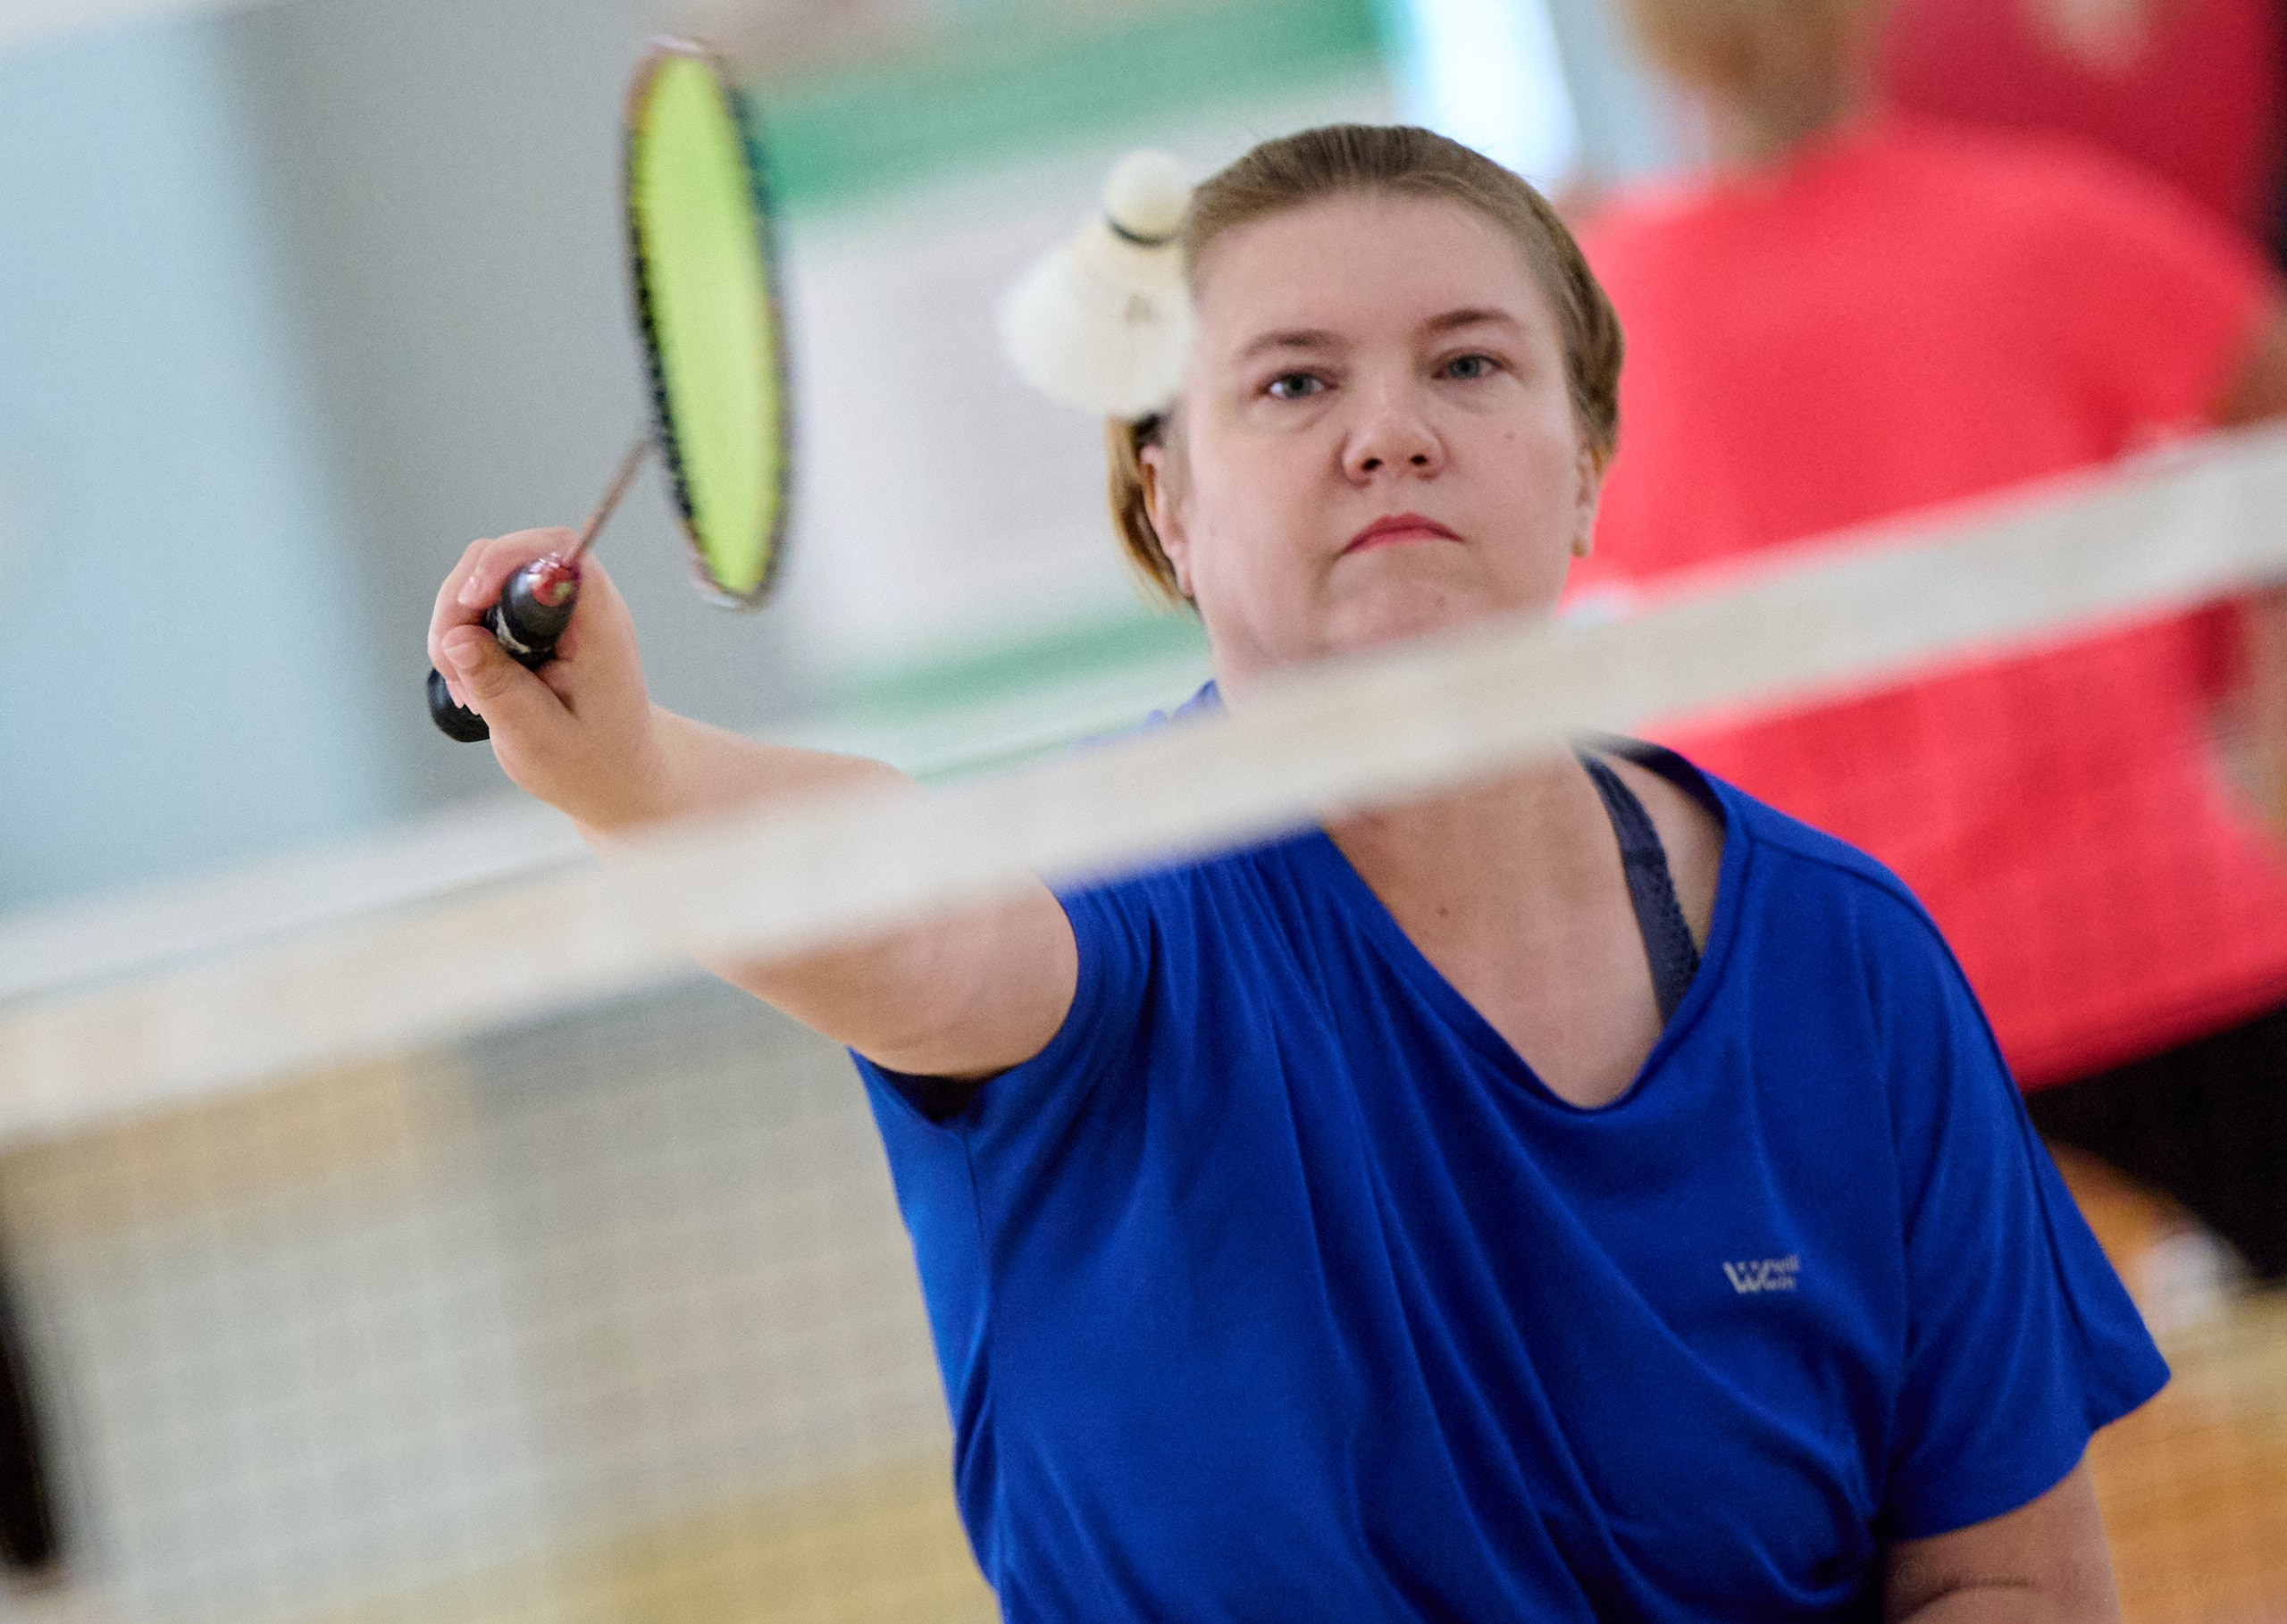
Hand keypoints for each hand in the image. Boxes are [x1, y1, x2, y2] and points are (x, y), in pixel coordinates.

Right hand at [428, 529, 668, 832]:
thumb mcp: (540, 739)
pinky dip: (463, 639)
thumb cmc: (592, 763)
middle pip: (507, 559)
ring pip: (485, 580)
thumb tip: (455, 638)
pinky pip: (485, 607)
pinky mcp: (534, 623)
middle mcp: (581, 606)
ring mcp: (555, 612)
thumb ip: (500, 689)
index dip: (506, 560)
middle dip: (461, 604)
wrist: (618, 775)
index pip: (557, 552)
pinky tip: (473, 688)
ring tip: (470, 693)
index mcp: (599, 626)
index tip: (471, 602)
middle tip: (452, 668)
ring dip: (457, 627)